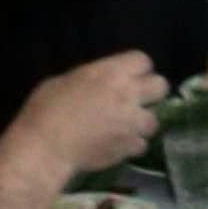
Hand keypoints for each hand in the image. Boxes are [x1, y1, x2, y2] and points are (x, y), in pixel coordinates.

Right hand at [8, 51, 167, 174]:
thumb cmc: (46, 110)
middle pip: (161, 86)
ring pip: (155, 120)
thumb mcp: (64, 81)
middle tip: (136, 101)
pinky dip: (132, 145)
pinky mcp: (130, 146)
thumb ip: (91, 79)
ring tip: (126, 128)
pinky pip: (142, 144)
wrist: (46, 148)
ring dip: (142, 123)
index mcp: (112, 73)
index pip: (143, 60)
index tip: (128, 77)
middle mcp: (129, 94)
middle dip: (151, 93)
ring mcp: (133, 122)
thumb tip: (98, 84)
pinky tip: (118, 146)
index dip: (137, 69)